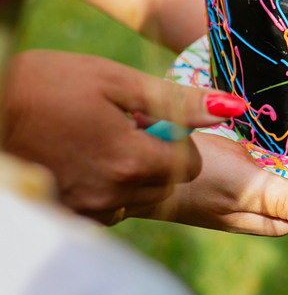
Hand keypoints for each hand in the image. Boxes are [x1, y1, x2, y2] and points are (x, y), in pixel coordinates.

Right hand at [0, 50, 246, 223]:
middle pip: (165, 185)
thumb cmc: (46, 84)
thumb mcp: (117, 81)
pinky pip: (105, 208)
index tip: (152, 119)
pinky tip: (82, 157)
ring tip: (100, 138)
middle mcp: (110, 196)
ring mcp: (84, 209)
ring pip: (136, 198)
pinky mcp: (64, 213)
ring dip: (131, 172)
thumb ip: (178, 101)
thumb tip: (233, 108)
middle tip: (124, 125)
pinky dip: (104, 186)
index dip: (179, 139)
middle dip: (157, 156)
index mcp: (130, 162)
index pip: (189, 165)